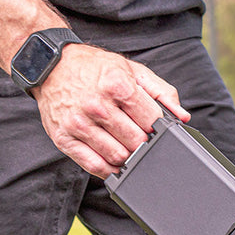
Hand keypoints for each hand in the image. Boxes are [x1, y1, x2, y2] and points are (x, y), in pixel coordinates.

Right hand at [32, 44, 189, 176]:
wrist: (51, 65)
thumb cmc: (95, 68)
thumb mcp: (132, 70)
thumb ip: (162, 92)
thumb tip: (182, 117)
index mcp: (117, 85)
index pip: (152, 121)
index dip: (157, 127)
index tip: (154, 127)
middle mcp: (97, 106)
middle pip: (136, 142)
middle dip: (143, 142)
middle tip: (139, 136)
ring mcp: (78, 124)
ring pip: (118, 157)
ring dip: (127, 156)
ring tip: (124, 144)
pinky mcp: (64, 139)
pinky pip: (94, 166)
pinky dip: (108, 169)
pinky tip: (112, 160)